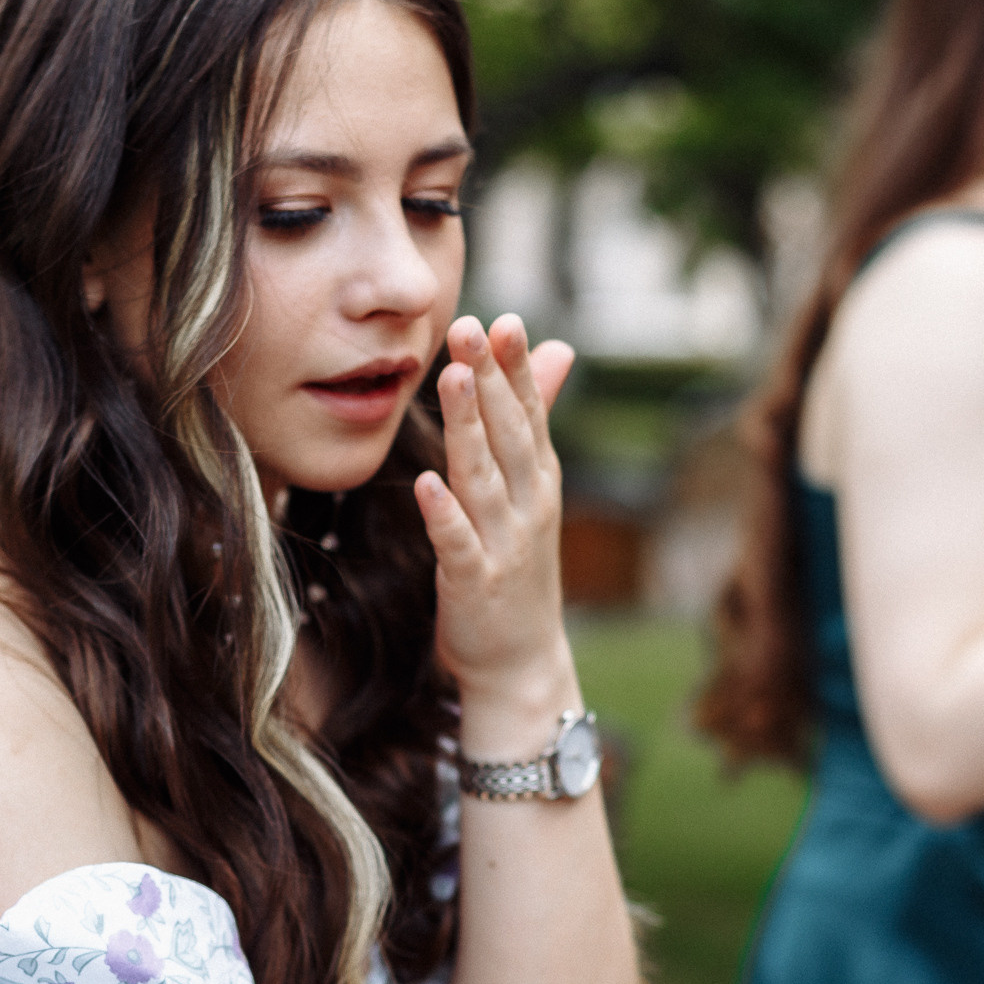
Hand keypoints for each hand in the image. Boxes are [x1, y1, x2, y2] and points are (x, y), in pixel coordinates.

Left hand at [415, 313, 576, 697]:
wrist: (523, 664)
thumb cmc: (518, 570)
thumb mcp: (534, 489)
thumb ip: (534, 418)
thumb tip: (557, 349)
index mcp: (539, 480)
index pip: (527, 413)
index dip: (515, 367)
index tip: (501, 319)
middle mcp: (528, 506)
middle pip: (508, 434)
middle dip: (490, 379)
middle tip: (469, 326)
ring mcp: (504, 545)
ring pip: (483, 477)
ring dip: (469, 427)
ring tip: (452, 379)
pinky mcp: (474, 584)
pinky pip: (458, 544)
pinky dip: (444, 514)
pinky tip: (426, 483)